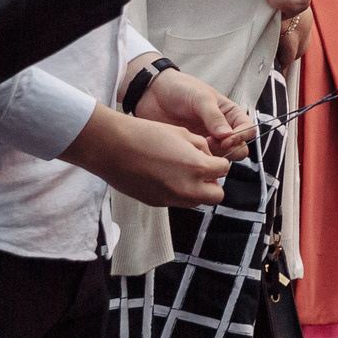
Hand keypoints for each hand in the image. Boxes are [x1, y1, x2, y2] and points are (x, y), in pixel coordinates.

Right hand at [62, 108, 230, 207]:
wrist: (113, 148)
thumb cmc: (147, 135)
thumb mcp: (183, 134)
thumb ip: (202, 149)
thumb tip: (208, 158)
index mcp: (197, 167)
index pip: (224, 170)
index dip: (220, 161)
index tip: (212, 157)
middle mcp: (187, 189)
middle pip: (216, 195)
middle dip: (213, 182)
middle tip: (203, 169)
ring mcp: (171, 199)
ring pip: (197, 202)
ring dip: (197, 190)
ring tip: (182, 172)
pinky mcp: (156, 203)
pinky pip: (177, 202)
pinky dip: (178, 192)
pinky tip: (165, 176)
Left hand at [134, 66, 254, 162]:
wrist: (153, 95)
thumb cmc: (180, 89)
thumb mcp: (200, 98)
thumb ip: (214, 116)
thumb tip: (227, 134)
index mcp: (230, 114)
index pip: (248, 129)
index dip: (241, 137)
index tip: (226, 140)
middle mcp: (223, 129)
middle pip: (239, 148)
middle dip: (228, 150)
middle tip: (211, 144)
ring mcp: (208, 140)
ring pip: (222, 158)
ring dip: (214, 157)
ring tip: (198, 147)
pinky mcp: (194, 149)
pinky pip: (203, 161)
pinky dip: (200, 160)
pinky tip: (189, 151)